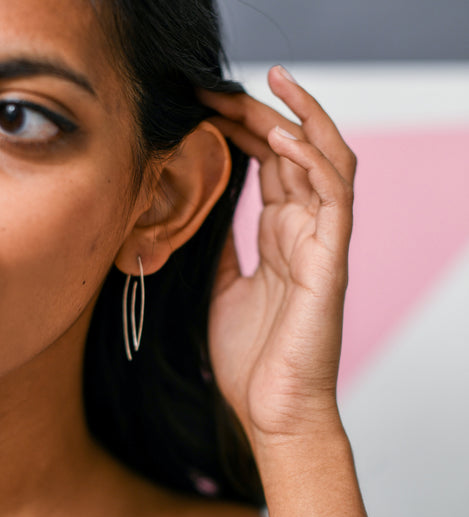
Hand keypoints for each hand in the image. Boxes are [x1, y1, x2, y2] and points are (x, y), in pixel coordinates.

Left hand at [199, 66, 355, 444]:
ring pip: (326, 161)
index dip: (243, 130)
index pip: (269, 164)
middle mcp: (303, 230)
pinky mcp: (331, 261)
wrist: (272, 409)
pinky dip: (314, 161)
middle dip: (261, 112)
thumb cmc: (251, 354)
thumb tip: (204, 211)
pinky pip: (333, 198)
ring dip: (300, 118)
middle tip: (220, 87)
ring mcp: (321, 242)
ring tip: (268, 85)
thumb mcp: (224, 286)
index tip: (205, 107)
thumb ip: (223, 246)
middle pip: (293, 152)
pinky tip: (283, 137)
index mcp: (279, 234)